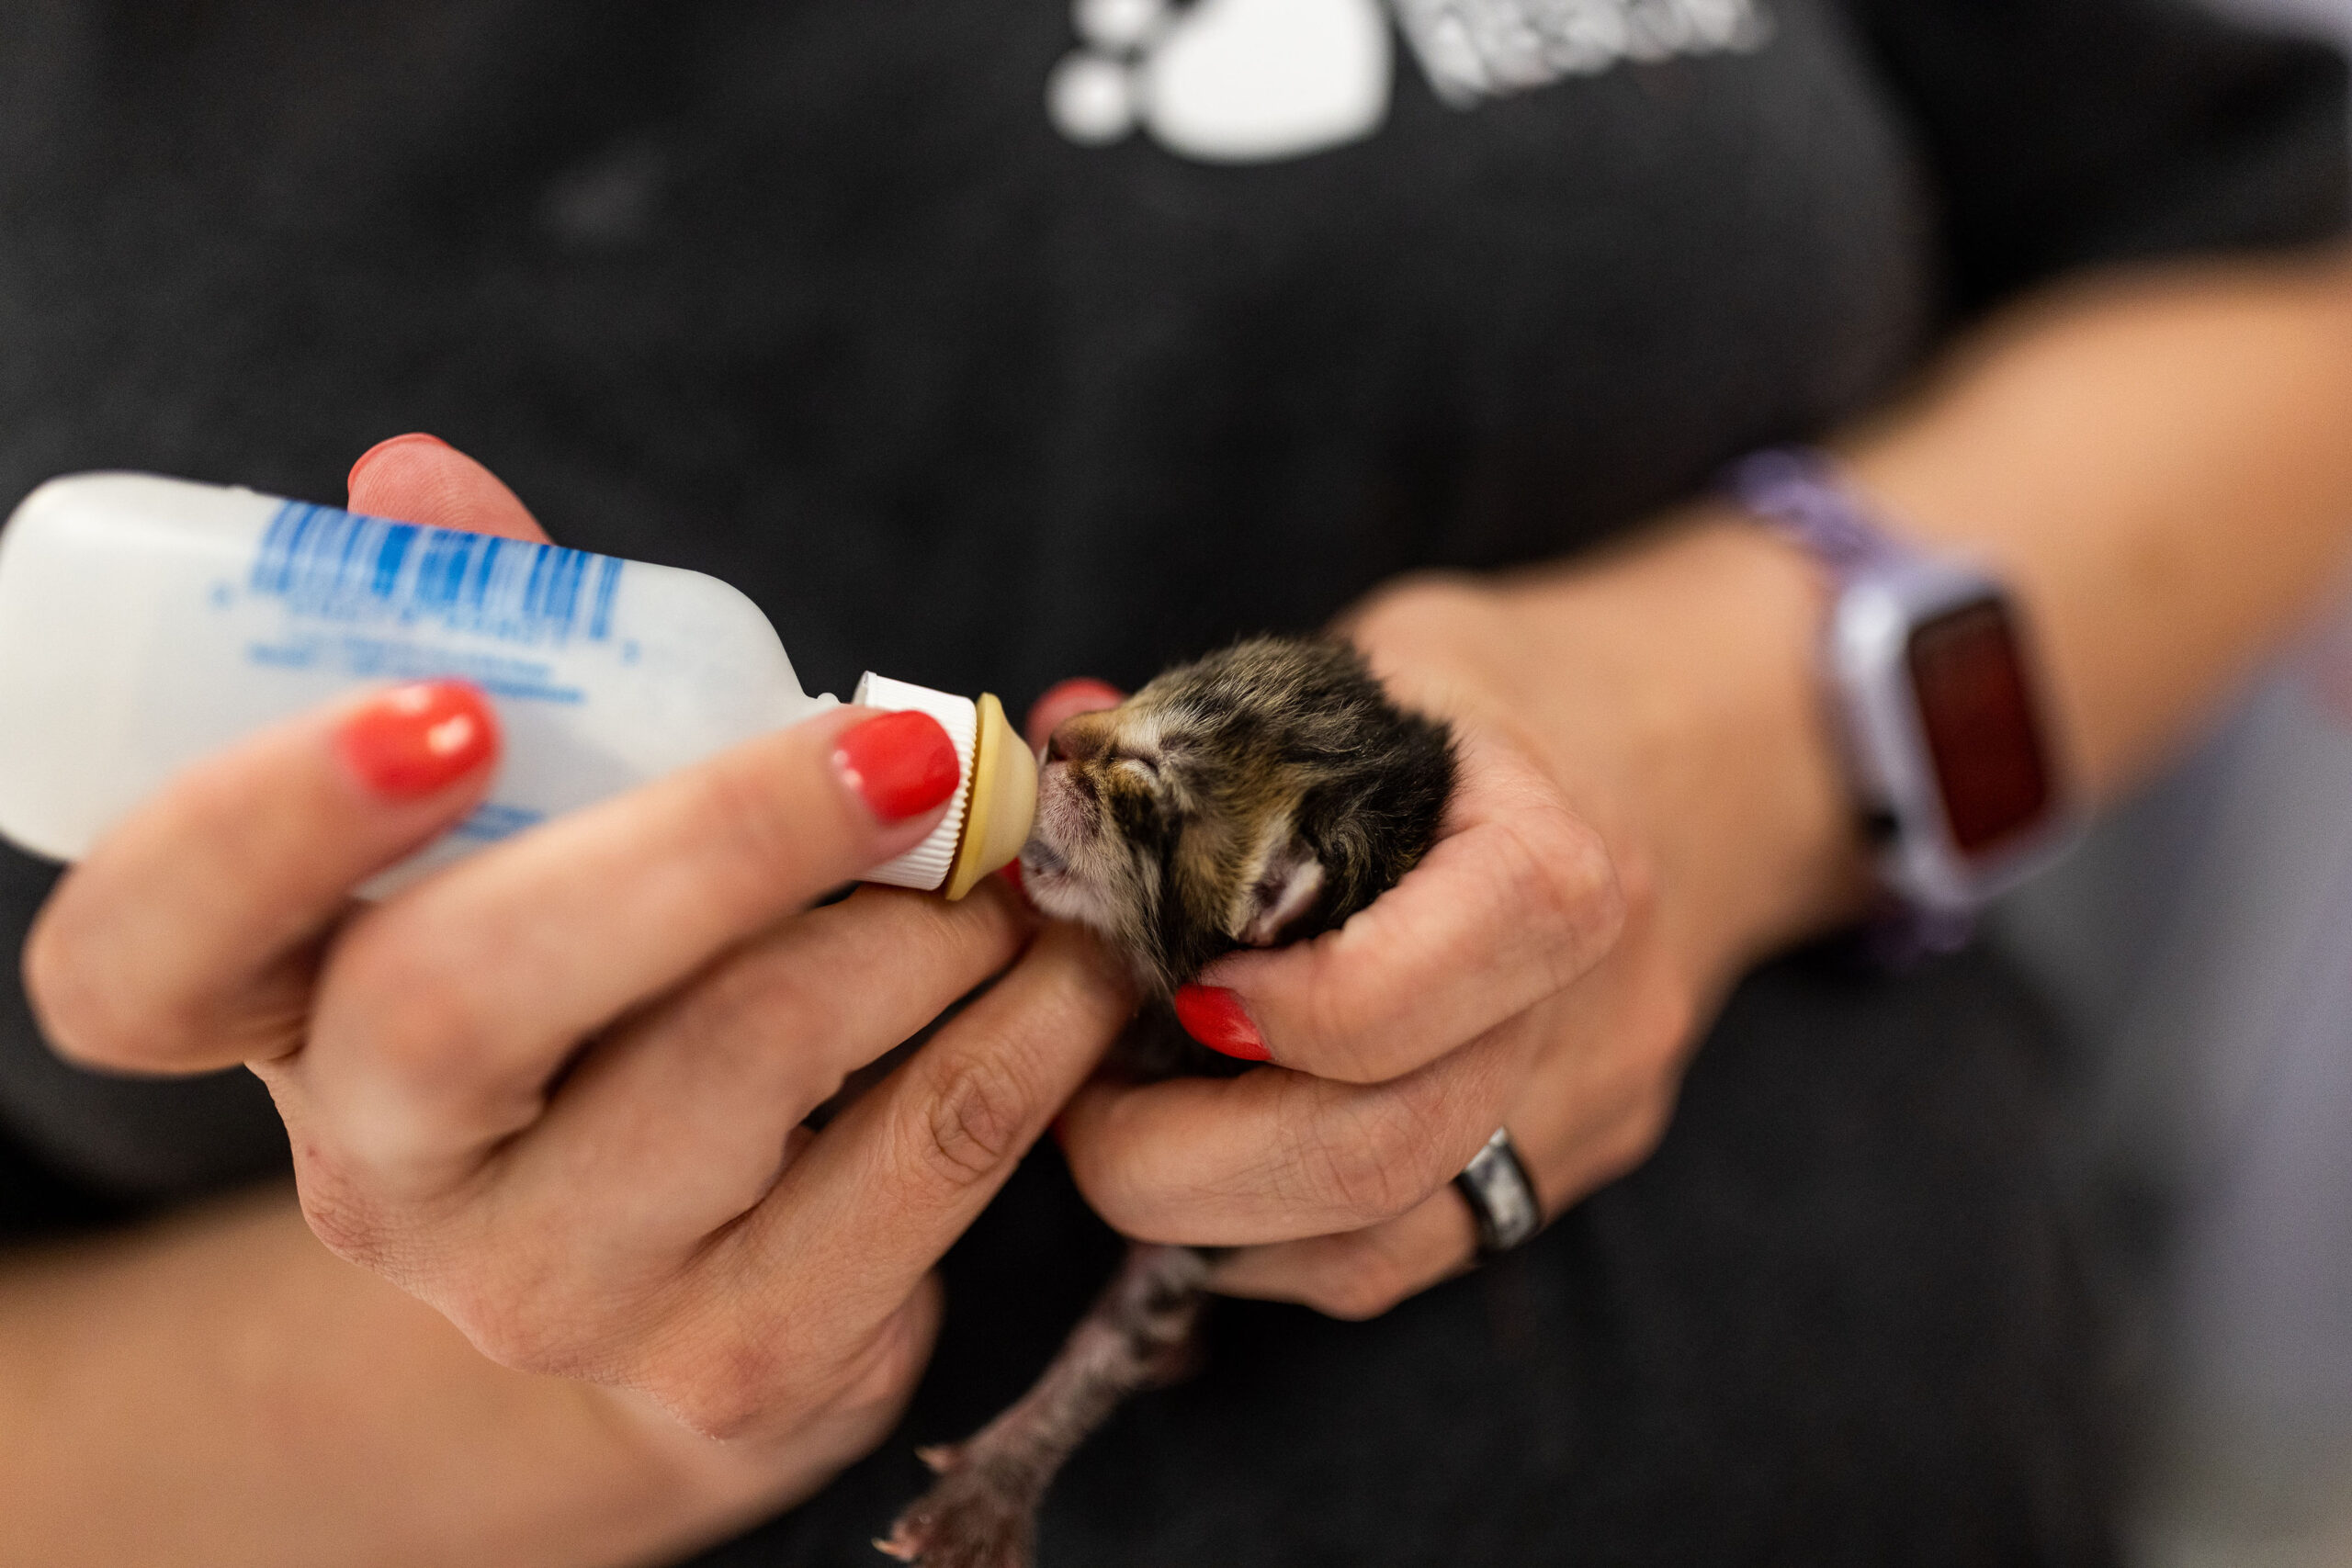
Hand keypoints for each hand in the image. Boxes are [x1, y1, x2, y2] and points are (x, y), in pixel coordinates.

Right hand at [23, 435, 1134, 1512]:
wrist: (715, 1256)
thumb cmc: (626, 988)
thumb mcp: (554, 831)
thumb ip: (508, 652)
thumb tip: (413, 475)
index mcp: (287, 1015)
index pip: (149, 955)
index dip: (260, 829)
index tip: (452, 708)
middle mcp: (382, 1181)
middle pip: (463, 1002)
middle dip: (714, 835)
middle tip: (906, 752)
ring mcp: (548, 1294)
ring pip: (746, 1057)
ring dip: (924, 922)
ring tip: (1004, 857)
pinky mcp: (733, 1363)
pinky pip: (918, 1165)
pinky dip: (1024, 1031)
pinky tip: (1063, 966)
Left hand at [1050, 518, 1865, 1316]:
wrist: (1692, 749)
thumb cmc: (1502, 699)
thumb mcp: (1375, 656)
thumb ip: (1219, 724)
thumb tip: (1046, 762)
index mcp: (1554, 861)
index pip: (1399, 998)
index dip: (1258, 1016)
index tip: (1173, 982)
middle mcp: (1588, 1012)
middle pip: (1375, 1158)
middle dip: (1178, 1162)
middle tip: (1080, 1104)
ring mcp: (1584, 1109)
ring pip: (1380, 1245)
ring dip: (1211, 1219)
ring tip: (1126, 1131)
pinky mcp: (1563, 1169)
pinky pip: (1400, 1258)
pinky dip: (1278, 1238)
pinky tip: (1216, 1162)